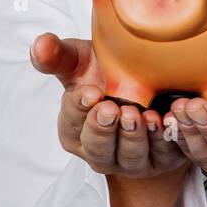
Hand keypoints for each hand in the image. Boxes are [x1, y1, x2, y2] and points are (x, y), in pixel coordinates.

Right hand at [29, 32, 189, 178]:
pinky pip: (163, 156)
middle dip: (104, 129)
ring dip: (135, 137)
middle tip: (112, 108)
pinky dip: (165, 140)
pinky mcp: (161, 159)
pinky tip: (167, 120)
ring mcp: (130, 161)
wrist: (150, 82)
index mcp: (74, 131)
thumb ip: (57, 55)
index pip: (72, 123)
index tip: (90, 92)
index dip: (79, 108)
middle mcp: (100, 153)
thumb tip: (39, 44)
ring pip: (130, 157)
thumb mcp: (80, 61)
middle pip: (98, 149)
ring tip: (141, 114)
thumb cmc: (106, 73)